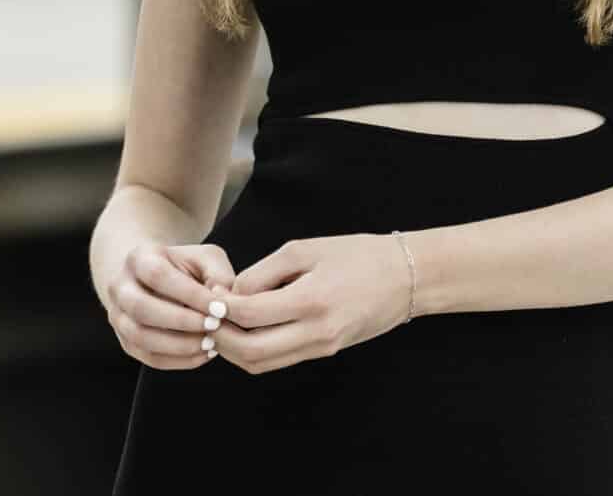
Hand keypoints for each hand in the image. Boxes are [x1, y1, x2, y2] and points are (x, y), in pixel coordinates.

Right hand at [97, 241, 237, 370]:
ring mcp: (118, 317)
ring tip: (211, 342)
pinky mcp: (127, 342)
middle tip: (214, 326)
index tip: (220, 308)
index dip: (190, 294)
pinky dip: (178, 360)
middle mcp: (120, 287)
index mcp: (138, 258)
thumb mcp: (205, 258)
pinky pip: (149, 357)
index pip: (158, 276)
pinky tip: (203, 353)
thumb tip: (222, 302)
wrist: (156, 281)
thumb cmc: (187, 268)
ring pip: (141, 338)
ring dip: (180, 345)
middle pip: (142, 308)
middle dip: (182, 321)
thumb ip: (218, 275)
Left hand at [212, 233, 413, 374]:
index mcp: (310, 300)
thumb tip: (232, 295)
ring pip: (261, 363)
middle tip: (207, 317)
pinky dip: (255, 351)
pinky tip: (245, 332)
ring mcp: (321, 347)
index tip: (210, 295)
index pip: (249, 314)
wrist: (405, 278)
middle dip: (220, 336)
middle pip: (249, 350)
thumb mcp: (306, 250)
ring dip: (234, 350)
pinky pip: (279, 360)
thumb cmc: (356, 255)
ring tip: (221, 326)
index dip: (221, 307)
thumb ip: (264, 272)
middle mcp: (315, 331)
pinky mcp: (325, 351)